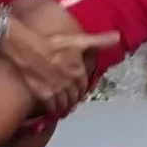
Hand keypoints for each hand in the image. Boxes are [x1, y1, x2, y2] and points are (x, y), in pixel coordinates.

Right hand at [1, 23, 118, 114]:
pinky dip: (53, 110)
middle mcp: (70, 84)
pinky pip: (51, 108)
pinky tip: (52, 110)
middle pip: (74, 97)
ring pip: (64, 104)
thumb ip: (99, 40)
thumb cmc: (53, 44)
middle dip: (74, 98)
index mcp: (78, 72)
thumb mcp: (79, 40)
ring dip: (65, 106)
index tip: (79, 90)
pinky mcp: (44, 96)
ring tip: (63, 108)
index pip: (84, 86)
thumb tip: (118, 36)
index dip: (81, 88)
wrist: (28, 50)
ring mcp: (57, 91)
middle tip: (71, 100)